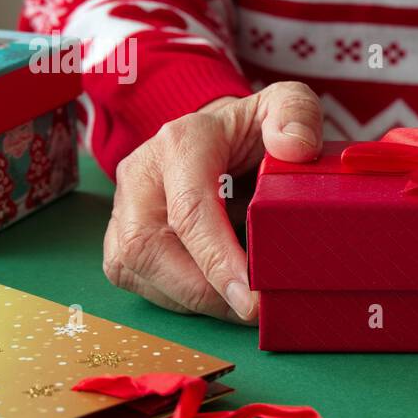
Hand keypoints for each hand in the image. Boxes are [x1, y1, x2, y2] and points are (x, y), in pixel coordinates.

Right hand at [102, 82, 321, 322]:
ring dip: (194, 300)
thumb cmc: (253, 129)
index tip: (251, 300)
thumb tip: (296, 147)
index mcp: (180, 143)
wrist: (218, 138)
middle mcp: (140, 175)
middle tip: (253, 312)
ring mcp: (123, 210)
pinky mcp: (119, 239)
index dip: (218, 261)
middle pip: (151, 249)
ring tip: (243, 306)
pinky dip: (180, 299)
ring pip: (139, 271)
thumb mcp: (286, 105)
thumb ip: (297, 114)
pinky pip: (138, 280)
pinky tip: (217, 296)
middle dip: (204, 292)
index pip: (190, 210)